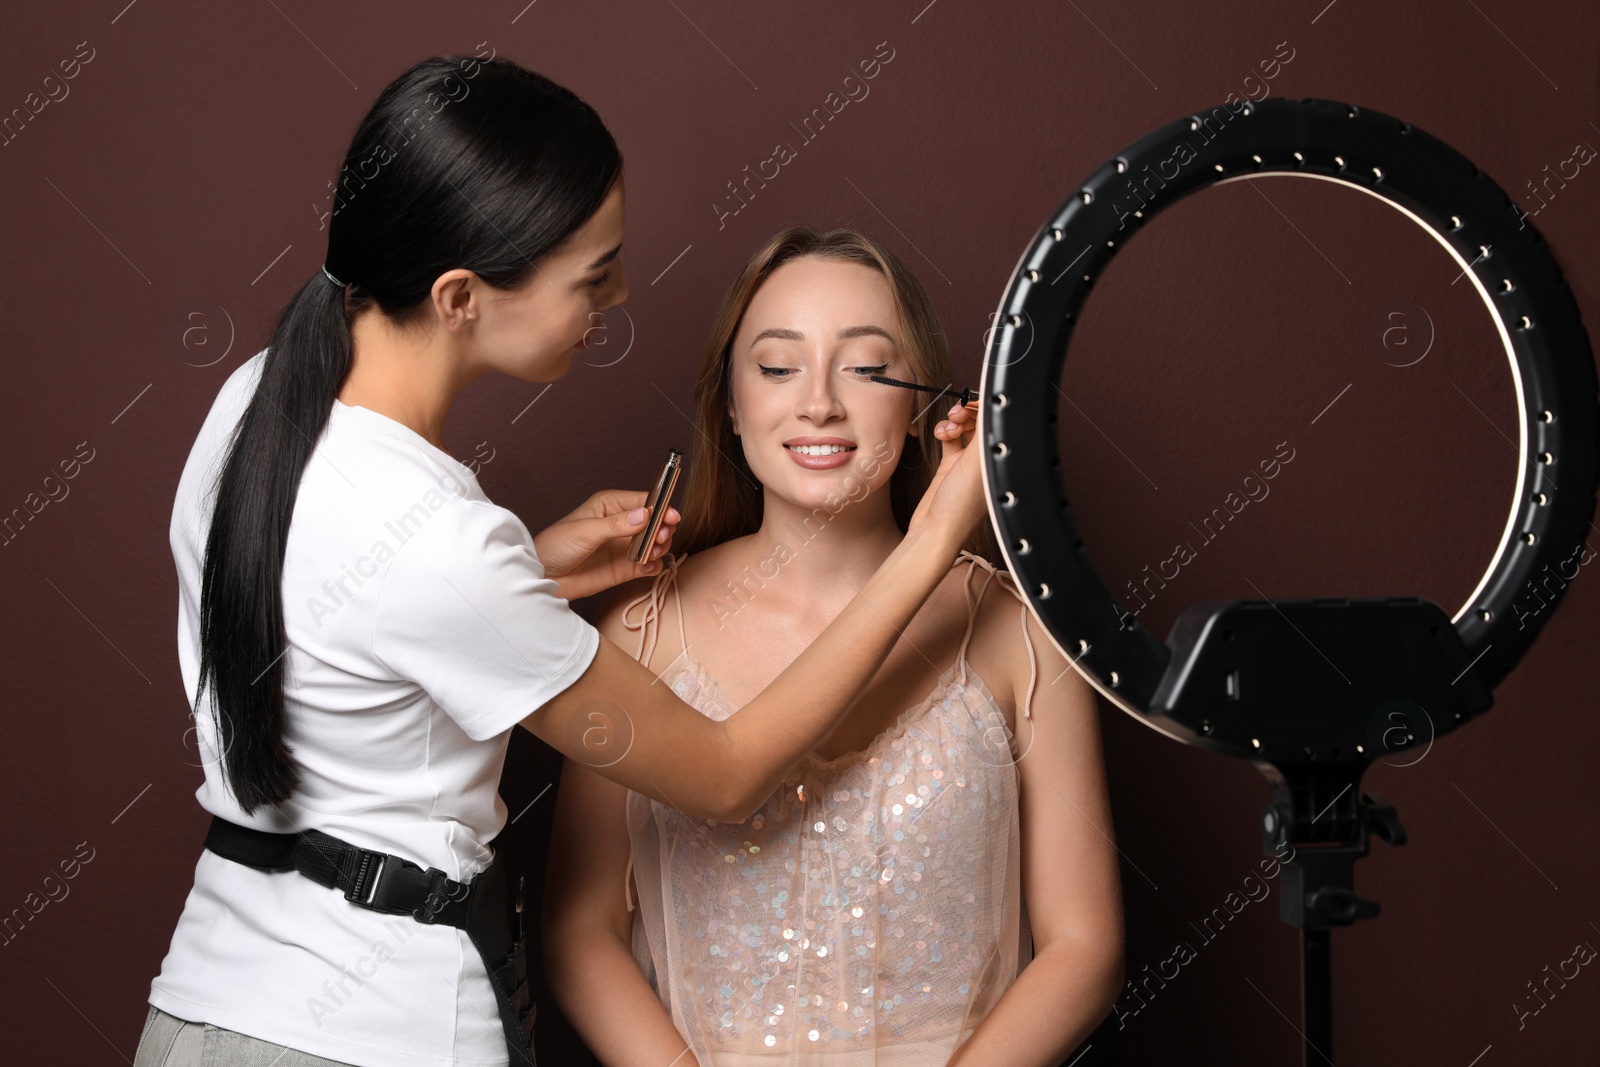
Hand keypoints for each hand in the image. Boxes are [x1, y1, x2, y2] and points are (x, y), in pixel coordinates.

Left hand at [532, 489, 680, 600]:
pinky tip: (648, 567)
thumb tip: (645, 515)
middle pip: (654, 522)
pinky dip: (654, 566)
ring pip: (655, 542)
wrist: (542, 578)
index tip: (671, 517)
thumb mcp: (585, 531)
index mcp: (609, 506)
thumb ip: (616, 525)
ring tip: (652, 553)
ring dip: (660, 547)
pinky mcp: (625, 568)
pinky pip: (649, 564)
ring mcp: (624, 546)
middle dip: (662, 529)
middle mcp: (621, 524)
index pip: (643, 501)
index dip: (660, 507)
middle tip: (660, 538)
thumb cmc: (555, 547)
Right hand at [905, 403, 983, 552]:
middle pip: (981, 422)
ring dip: (953, 421)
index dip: (983, 408)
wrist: (934, 529)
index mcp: (1002, 459)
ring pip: (964, 428)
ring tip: (948, 428)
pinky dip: (943, 432)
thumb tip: (991, 405)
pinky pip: (949, 439)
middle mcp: (987, 460)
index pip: (998, 423)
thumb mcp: (976, 462)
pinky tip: (940, 436)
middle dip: (967, 412)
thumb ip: (985, 431)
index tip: (970, 403)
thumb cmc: (961, 505)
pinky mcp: (951, 466)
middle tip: (957, 413)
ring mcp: (969, 463)